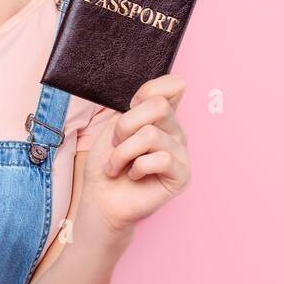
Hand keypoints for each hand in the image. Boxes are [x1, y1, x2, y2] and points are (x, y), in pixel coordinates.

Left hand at [81, 73, 192, 234]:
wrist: (101, 198)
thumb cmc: (106, 164)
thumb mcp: (113, 128)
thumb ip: (134, 109)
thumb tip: (150, 97)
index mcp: (160, 116)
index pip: (174, 84)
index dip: (149, 90)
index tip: (131, 107)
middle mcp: (175, 130)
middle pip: (158, 105)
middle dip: (125, 125)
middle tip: (117, 143)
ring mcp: (180, 152)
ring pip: (150, 135)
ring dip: (123, 153)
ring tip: (118, 165)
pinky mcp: (182, 174)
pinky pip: (160, 159)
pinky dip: (137, 168)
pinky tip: (134, 176)